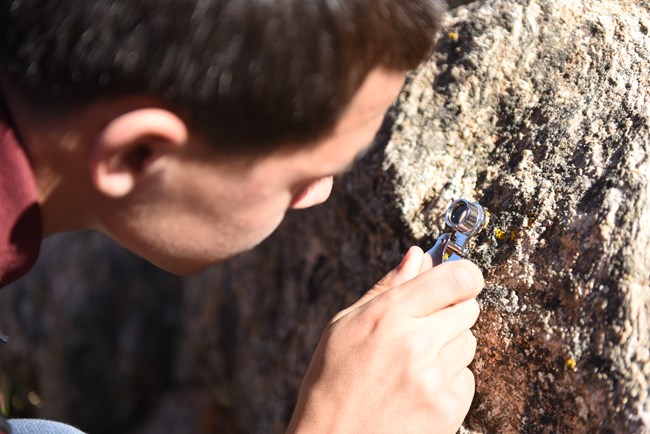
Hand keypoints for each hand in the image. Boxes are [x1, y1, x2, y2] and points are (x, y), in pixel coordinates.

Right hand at [288, 246, 483, 433]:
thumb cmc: (332, 379)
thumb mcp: (346, 324)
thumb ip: (388, 287)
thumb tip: (419, 256)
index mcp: (388, 315)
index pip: (456, 278)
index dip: (463, 275)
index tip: (459, 280)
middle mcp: (416, 342)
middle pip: (469, 307)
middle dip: (451, 311)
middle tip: (422, 328)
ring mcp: (434, 378)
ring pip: (469, 341)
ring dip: (450, 346)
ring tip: (414, 362)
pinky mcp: (447, 408)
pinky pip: (468, 377)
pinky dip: (450, 379)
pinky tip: (419, 387)